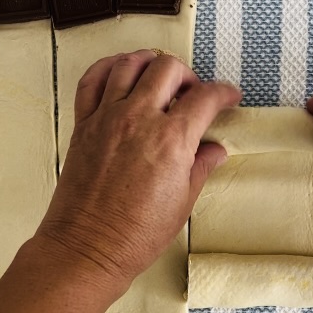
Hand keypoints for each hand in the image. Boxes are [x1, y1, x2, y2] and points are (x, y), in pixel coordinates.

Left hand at [36, 50, 241, 293]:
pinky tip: (121, 74)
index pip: (205, 97)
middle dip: (188, 76)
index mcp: (171, 140)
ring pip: (130, 64)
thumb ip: (201, 166)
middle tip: (193, 94)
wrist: (88, 248)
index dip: (224, 92)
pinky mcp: (83, 124)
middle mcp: (139, 119)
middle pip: (168, 69)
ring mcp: (107, 118)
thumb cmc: (136, 234)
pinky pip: (92, 80)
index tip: (229, 97)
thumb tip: (214, 150)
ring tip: (159, 78)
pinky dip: (108, 68)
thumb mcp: (183, 202)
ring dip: (150, 64)